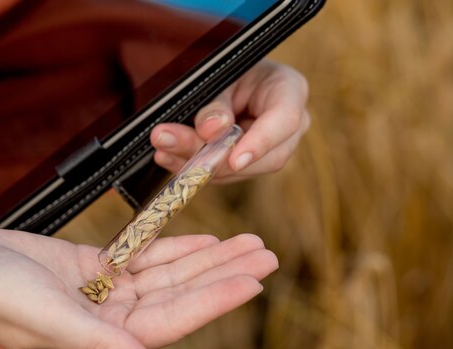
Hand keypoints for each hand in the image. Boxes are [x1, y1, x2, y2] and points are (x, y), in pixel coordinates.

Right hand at [0, 229, 277, 348]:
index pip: (173, 318)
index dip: (214, 298)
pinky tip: (201, 239)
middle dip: (224, 272)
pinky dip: (173, 246)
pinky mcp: (95, 269)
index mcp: (105, 338)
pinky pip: (144, 256)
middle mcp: (113, 319)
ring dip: (207, 256)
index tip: (253, 280)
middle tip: (266, 255)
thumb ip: (98, 345)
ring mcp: (106, 294)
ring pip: (169, 273)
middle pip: (182, 293)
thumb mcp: (46, 320)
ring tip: (245, 242)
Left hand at [150, 60, 309, 182]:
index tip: (234, 159)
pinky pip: (224, 175)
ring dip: (196, 165)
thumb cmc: (229, 70)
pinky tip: (169, 157)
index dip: (260, 143)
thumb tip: (211, 130)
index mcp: (289, 91)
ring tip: (163, 150)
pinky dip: (194, 169)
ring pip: (239, 171)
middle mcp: (288, 128)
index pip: (284, 121)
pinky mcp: (249, 165)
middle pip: (261, 156)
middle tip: (168, 143)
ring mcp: (271, 150)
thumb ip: (216, 103)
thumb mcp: (221, 76)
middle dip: (211, 156)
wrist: (228, 78)